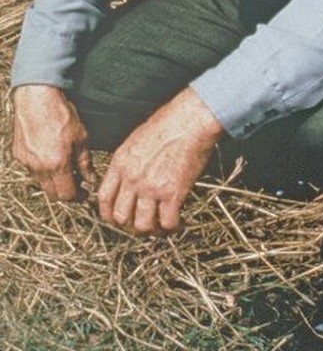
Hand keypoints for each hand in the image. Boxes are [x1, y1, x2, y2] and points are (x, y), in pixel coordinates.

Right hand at [12, 84, 93, 200]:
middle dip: (65, 192)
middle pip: (52, 194)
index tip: (83, 191)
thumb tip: (90, 179)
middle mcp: (39, 169)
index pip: (67, 195)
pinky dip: (41, 168)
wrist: (37, 99)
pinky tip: (48, 155)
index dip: (77, 196)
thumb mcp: (81, 138)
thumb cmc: (62, 115)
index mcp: (57, 165)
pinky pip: (31, 169)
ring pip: (41, 183)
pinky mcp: (18, 155)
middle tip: (75, 183)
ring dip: (52, 181)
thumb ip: (85, 162)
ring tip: (63, 167)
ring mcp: (26, 163)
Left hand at [97, 88, 223, 234]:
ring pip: (142, 225)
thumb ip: (128, 162)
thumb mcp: (136, 140)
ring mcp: (152, 187)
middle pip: (121, 217)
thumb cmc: (168, 123)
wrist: (190, 120)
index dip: (108, 214)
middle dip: (130, 225)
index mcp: (121, 163)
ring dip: (151, 230)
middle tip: (142, 224)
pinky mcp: (173, 193)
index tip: (117, 219)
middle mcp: (132, 178)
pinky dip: (172, 227)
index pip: (104, 199)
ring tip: (160, 227)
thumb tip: (129, 180)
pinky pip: (167, 222)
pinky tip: (178, 222)